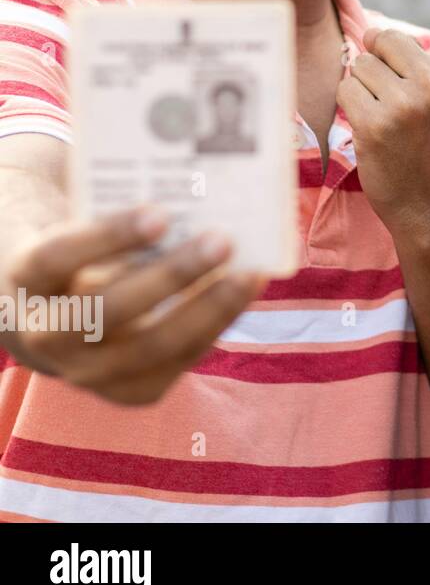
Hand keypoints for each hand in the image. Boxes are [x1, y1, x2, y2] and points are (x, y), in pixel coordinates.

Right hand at [0, 207, 262, 404]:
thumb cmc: (84, 255)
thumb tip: (199, 191)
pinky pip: (179, 361)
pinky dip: (217, 325)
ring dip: (208, 308)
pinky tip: (246, 292)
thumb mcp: (82, 231)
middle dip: (172, 276)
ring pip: (151, 347)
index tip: (161, 213)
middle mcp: (47, 335)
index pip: (58, 258)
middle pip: (109, 310)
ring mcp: (86, 372)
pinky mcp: (129, 393)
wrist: (57, 321)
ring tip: (248, 273)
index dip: (109, 237)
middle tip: (222, 240)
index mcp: (26, 280)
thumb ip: (124, 218)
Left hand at [338, 0, 429, 240]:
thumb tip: (363, 32)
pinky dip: (350, 106)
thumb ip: (417, 61)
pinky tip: (375, 134)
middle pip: (385, 37)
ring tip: (390, 123)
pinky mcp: (377, 120)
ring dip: (363, 88)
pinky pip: (345, 86)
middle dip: (380, 64)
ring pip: (359, 63)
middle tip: (402, 106)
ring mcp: (410, 101)